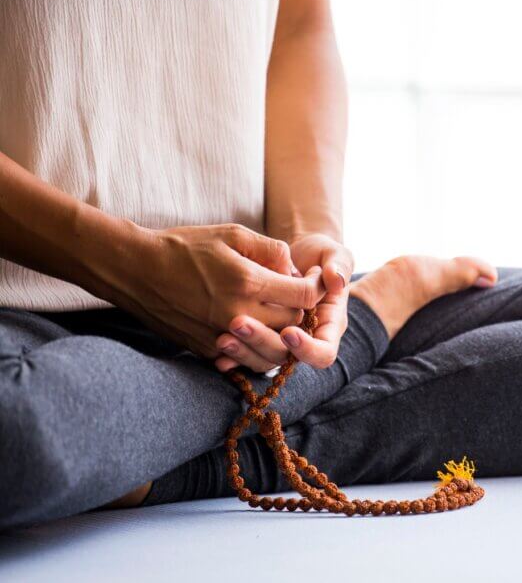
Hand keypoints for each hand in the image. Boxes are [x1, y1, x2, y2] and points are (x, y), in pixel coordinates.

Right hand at [105, 224, 324, 358]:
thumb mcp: (232, 234)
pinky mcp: (207, 350)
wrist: (136, 270)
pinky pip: (245, 359)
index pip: (303, 297)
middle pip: (291, 324)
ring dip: (281, 335)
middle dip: (298, 310)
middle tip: (290, 295)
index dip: (313, 288)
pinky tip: (253, 331)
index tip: (311, 281)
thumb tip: (295, 268)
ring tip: (276, 316)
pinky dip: (255, 349)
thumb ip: (270, 249)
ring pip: (273, 350)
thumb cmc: (184, 247)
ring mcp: (221, 337)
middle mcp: (238, 314)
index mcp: (248, 282)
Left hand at [216, 233, 353, 370]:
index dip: (306, 348)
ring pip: (263, 360)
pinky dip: (230, 354)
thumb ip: (339, 265)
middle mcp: (305, 340)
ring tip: (222, 335)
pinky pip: (246, 354)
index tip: (288, 331)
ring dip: (242, 351)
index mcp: (328, 326)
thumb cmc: (320, 255)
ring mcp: (281, 342)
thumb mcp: (334, 254)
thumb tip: (335, 279)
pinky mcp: (262, 337)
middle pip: (286, 358)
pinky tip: (215, 344)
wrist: (297, 258)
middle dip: (262, 343)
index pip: (323, 353)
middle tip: (239, 323)